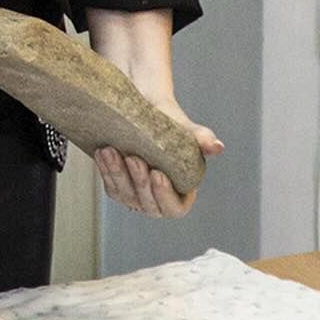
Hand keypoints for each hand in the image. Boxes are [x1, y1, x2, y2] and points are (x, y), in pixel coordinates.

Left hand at [94, 96, 223, 219]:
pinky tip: (103, 153)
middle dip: (139, 182)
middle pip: (147, 204)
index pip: (175, 208)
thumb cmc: (169, 122)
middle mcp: (158, 199)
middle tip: (134, 158)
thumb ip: (201, 139)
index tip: (158, 174)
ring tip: (111, 151)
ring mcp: (136, 196)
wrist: (145, 111)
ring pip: (125, 195)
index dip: (165, 195)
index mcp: (181, 192)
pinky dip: (106, 170)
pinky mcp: (118, 187)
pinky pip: (111, 186)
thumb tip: (217, 147)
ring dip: (117, 175)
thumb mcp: (186, 129)